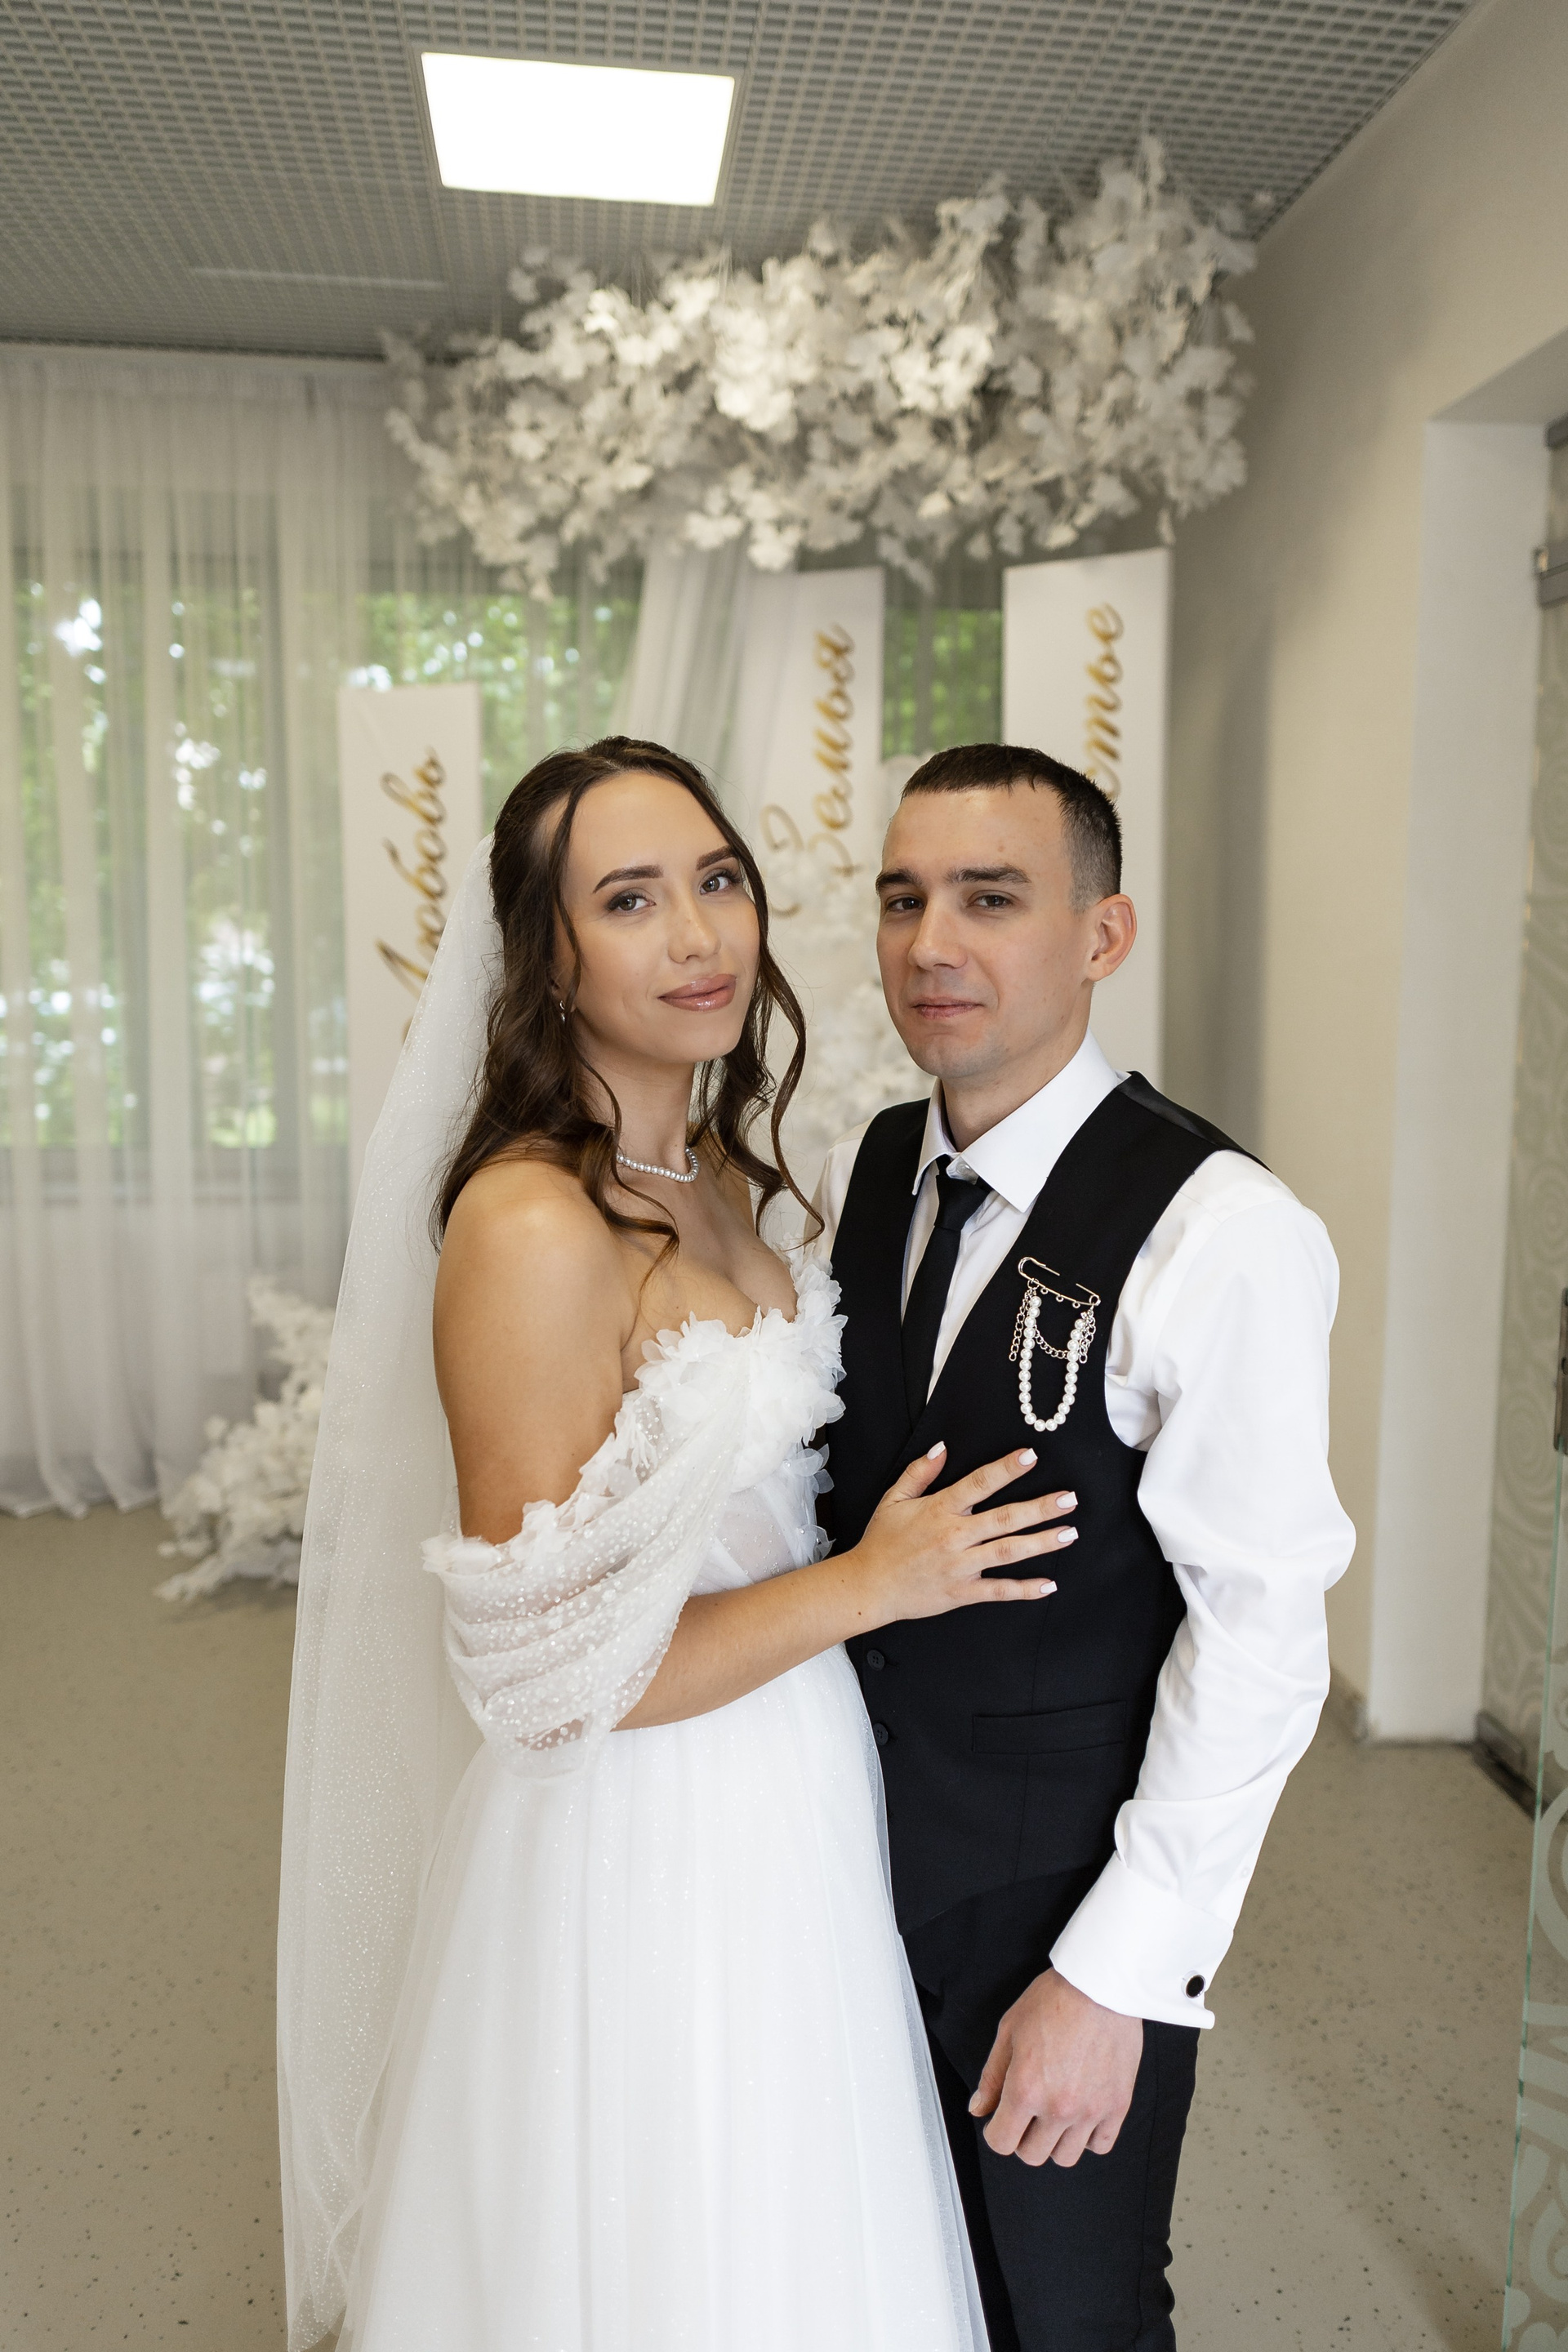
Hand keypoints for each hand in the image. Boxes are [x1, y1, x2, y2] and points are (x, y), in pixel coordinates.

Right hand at [849, 1444, 1077, 1623]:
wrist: (869, 1585)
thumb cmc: (882, 1541)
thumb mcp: (893, 1499)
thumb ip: (920, 1472)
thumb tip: (942, 1447)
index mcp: (939, 1510)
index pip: (978, 1484)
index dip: (1005, 1469)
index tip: (1031, 1456)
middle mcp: (954, 1536)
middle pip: (1004, 1518)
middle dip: (1039, 1508)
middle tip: (1069, 1499)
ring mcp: (960, 1565)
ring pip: (1007, 1552)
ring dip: (1041, 1542)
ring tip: (1069, 1533)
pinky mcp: (962, 1592)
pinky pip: (998, 1590)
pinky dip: (1024, 1589)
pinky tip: (1048, 1584)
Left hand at [969, 1969, 1141, 2166]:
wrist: (1101, 1985)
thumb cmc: (1054, 2000)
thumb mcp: (1009, 2031)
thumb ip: (992, 2075)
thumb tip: (979, 2108)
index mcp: (1026, 2089)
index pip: (1002, 2142)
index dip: (996, 2131)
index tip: (1001, 2119)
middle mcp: (1058, 2107)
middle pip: (1032, 2155)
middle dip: (1023, 2137)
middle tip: (1028, 2114)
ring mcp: (1090, 2111)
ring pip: (1065, 2157)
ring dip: (1055, 2141)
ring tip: (1055, 2113)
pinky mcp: (1117, 2107)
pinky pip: (1100, 2146)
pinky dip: (1088, 2137)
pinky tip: (1081, 2114)